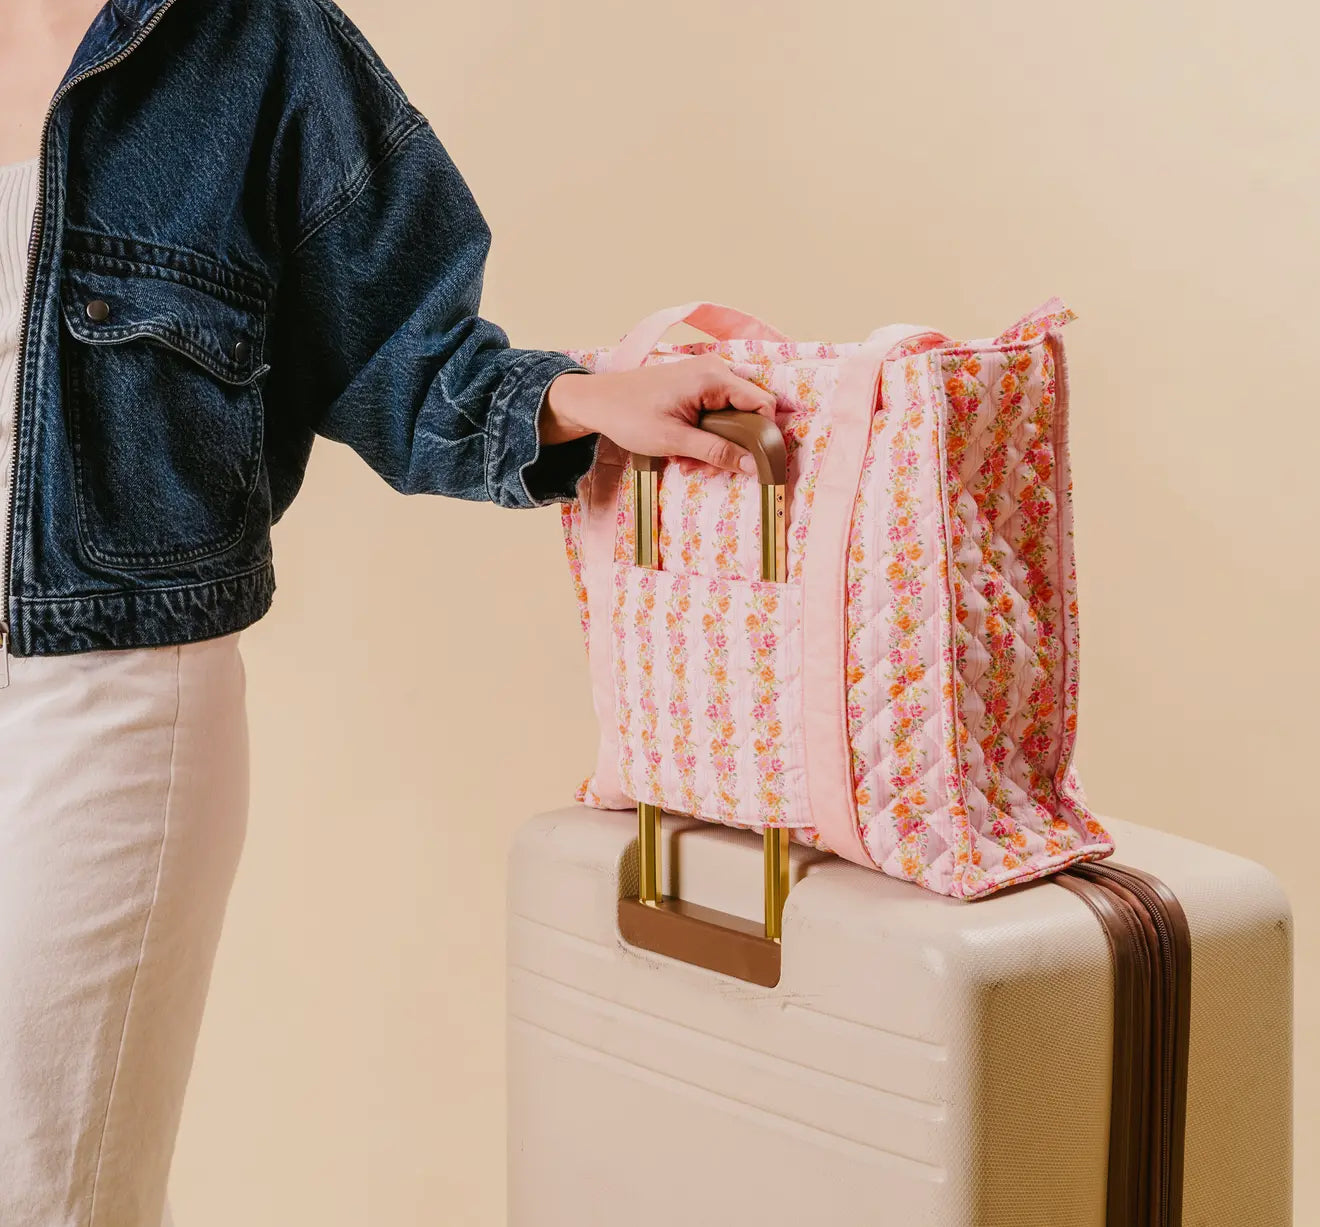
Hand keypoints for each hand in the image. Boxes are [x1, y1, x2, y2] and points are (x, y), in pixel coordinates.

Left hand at [541, 356, 776, 475]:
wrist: (597, 402)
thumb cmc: (630, 416)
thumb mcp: (675, 441)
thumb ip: (718, 452)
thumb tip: (755, 466)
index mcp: (714, 377)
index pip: (763, 404)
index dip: (764, 437)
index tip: (754, 464)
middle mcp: (715, 370)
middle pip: (748, 413)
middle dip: (732, 446)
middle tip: (705, 468)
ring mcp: (705, 376)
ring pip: (731, 418)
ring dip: (715, 446)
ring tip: (688, 462)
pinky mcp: (696, 386)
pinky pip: (715, 413)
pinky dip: (705, 436)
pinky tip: (684, 452)